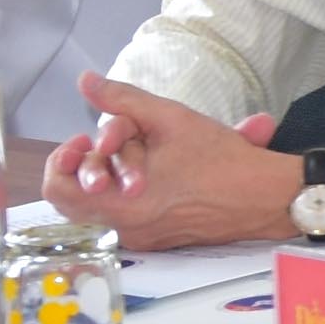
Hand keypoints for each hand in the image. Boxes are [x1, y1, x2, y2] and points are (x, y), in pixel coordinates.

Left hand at [45, 73, 305, 251]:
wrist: (266, 198)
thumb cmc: (221, 158)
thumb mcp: (170, 118)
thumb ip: (122, 98)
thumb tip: (85, 80)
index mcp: (121, 203)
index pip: (58, 189)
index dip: (63, 159)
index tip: (87, 140)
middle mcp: (124, 229)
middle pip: (70, 204)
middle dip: (78, 171)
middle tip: (99, 148)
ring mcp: (140, 239)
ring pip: (94, 214)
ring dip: (99, 184)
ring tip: (125, 159)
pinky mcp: (156, 243)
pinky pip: (119, 223)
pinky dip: (120, 199)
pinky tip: (145, 178)